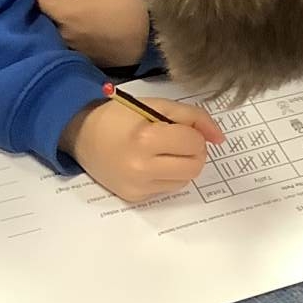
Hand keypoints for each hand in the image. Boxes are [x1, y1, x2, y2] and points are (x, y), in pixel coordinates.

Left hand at [37, 0, 150, 65]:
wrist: (153, 39)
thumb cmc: (126, 3)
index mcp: (61, 13)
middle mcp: (60, 34)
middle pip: (49, 12)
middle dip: (60, 1)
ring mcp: (72, 49)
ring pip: (60, 26)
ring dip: (70, 16)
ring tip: (92, 10)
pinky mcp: (85, 58)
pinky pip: (73, 40)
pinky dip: (79, 31)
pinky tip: (97, 26)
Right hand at [61, 97, 224, 202]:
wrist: (82, 135)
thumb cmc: (120, 116)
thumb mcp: (157, 105)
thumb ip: (193, 117)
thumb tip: (220, 139)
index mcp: (146, 139)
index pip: (194, 143)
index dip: (194, 133)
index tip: (181, 128)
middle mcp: (141, 168)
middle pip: (194, 167)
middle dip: (194, 152)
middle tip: (179, 141)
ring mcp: (137, 187)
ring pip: (184, 181)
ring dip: (182, 165)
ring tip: (163, 152)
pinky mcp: (134, 198)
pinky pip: (167, 189)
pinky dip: (167, 176)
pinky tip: (150, 164)